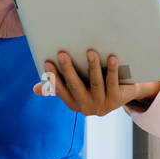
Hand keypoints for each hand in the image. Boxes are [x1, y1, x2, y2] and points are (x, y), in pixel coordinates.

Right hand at [32, 49, 159, 116]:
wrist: (124, 95)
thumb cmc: (96, 88)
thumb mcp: (78, 89)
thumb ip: (58, 87)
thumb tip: (35, 89)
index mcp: (74, 104)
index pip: (60, 90)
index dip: (53, 77)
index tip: (47, 62)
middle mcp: (86, 106)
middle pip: (76, 86)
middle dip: (68, 70)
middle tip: (62, 53)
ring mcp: (102, 104)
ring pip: (96, 83)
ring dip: (92, 67)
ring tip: (90, 51)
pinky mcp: (116, 100)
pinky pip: (113, 82)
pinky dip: (112, 69)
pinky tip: (112, 57)